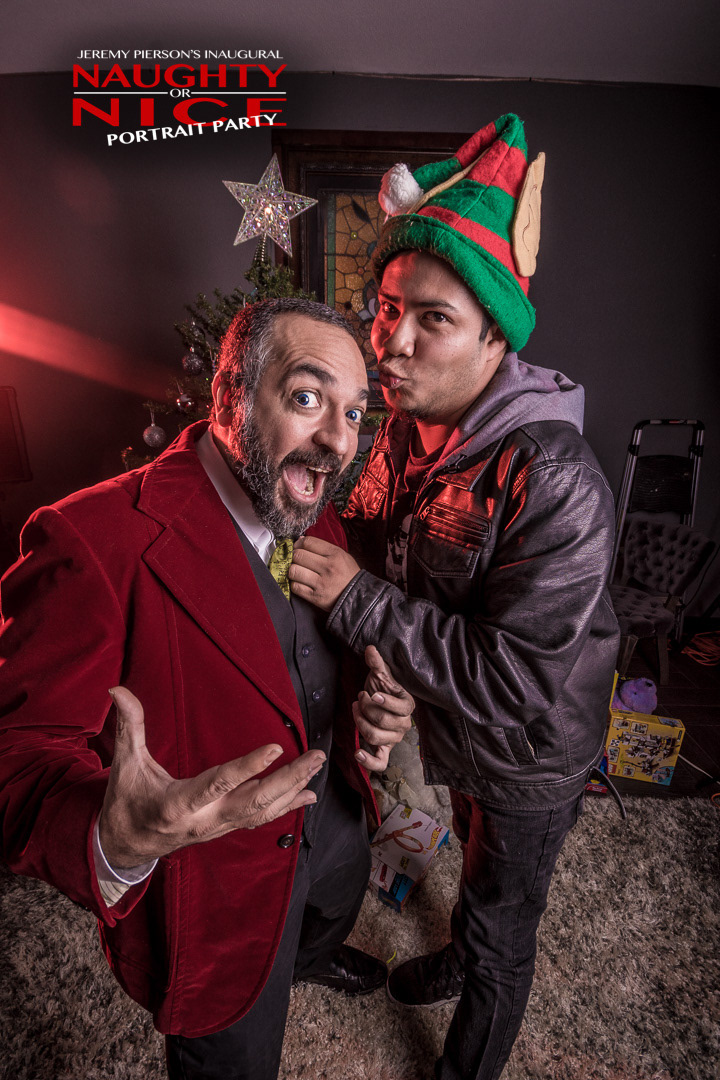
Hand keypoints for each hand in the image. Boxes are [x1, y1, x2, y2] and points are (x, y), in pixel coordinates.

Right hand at [99, 686, 324, 868]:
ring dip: (293, 788)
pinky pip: (261, 820)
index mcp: (178, 804)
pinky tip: (309, 794)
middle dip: (288, 779)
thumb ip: (129, 726)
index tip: (275, 748)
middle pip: (254, 802)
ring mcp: (218, 828)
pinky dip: (287, 807)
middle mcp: (204, 820)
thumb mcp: (125, 765)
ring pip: (263, 811)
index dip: (247, 767)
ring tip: (316, 766)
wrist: (127, 846)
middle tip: (316, 756)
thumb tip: (117, 689)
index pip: (218, 783)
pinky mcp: (226, 829)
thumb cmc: (126, 802)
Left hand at [289, 536, 359, 611]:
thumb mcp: (342, 556)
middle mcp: (328, 567)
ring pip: (294, 571)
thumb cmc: (348, 575)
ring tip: (298, 572)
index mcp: (335, 554)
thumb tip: (301, 540)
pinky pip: (295, 587)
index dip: (299, 543)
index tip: (298, 547)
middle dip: (294, 557)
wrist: (358, 597)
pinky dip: (295, 584)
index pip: (308, 542)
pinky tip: (301, 583)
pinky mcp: (316, 597)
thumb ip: (323, 548)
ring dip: (293, 571)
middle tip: (297, 560)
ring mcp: (321, 583)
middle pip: (298, 555)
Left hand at [353, 646, 413, 771]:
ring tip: (355, 711)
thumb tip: (370, 649)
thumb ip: (376, 663)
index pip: (399, 708)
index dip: (383, 702)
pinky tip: (357, 752)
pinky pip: (380, 763)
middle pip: (383, 722)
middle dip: (366, 709)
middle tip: (358, 699)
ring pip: (377, 738)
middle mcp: (404, 724)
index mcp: (407, 706)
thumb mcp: (379, 674)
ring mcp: (395, 738)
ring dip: (361, 724)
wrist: (377, 700)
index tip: (370, 694)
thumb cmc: (381, 687)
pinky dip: (369, 761)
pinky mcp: (384, 750)